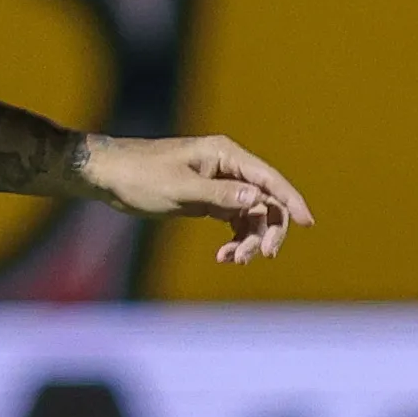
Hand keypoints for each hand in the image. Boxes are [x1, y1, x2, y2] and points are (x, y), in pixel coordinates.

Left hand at [78, 132, 316, 265]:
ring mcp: (220, 184)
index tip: (308, 223)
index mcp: (226, 155)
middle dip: (267, 230)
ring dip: (248, 241)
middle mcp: (228, 168)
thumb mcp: (181, 188)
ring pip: (251, 216)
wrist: (109, 176)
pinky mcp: (209, 200)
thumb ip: (221, 195)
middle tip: (260, 256)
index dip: (291, 200)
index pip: (269, 179)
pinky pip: (234, 222)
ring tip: (232, 261)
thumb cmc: (141, 176)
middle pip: (265, 201)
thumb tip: (258, 200)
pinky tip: (224, 257)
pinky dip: (233, 240)